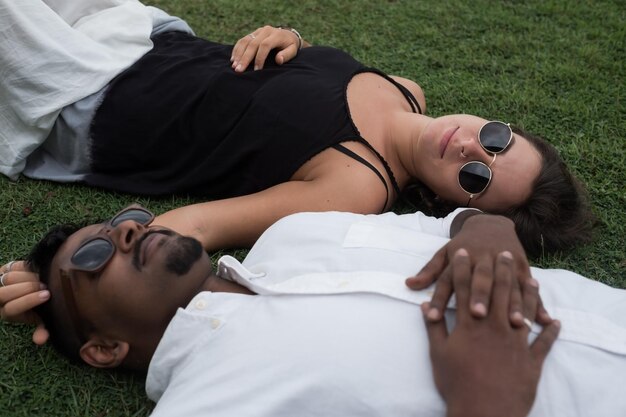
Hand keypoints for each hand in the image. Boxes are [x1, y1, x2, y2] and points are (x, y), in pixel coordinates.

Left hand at [0, 260, 49, 344]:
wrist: (36, 286)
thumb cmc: (39, 306)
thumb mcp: (40, 318)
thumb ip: (42, 328)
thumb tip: (41, 340)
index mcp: (9, 313)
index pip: (11, 309)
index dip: (28, 301)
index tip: (47, 296)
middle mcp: (1, 299)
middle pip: (5, 294)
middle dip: (28, 288)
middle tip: (46, 286)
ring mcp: (1, 283)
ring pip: (9, 278)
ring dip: (28, 278)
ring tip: (43, 278)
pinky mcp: (5, 269)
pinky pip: (13, 266)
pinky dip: (26, 268)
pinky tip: (35, 271)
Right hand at [231, 25, 300, 71]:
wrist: (287, 35)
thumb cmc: (290, 46)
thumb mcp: (293, 50)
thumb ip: (287, 55)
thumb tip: (278, 60)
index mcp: (276, 35)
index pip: (265, 45)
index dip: (259, 58)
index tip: (256, 70)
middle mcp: (265, 31)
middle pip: (252, 44)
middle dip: (245, 58)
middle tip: (239, 70)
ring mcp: (258, 31)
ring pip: (245, 41)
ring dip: (238, 54)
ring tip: (234, 66)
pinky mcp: (253, 33)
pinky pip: (242, 40)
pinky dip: (237, 50)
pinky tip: (233, 59)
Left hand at [406, 214, 550, 326]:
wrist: (491, 223)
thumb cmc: (463, 247)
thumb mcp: (444, 254)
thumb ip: (429, 271)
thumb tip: (408, 284)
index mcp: (461, 259)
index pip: (448, 280)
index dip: (439, 298)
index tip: (432, 317)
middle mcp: (483, 260)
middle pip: (481, 279)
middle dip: (479, 295)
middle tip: (478, 314)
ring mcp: (505, 263)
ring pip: (510, 285)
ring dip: (515, 303)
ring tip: (516, 323)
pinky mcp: (524, 267)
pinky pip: (531, 288)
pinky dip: (539, 303)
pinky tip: (545, 320)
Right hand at [422, 250, 559, 416]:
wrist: (484, 411)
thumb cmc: (457, 383)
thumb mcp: (438, 354)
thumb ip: (433, 327)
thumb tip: (426, 305)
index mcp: (469, 324)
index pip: (465, 289)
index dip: (463, 269)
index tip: (463, 253)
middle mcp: (494, 326)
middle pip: (497, 291)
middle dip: (499, 269)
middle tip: (503, 252)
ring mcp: (515, 341)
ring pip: (523, 310)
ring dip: (527, 293)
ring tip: (531, 277)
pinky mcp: (531, 360)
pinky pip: (544, 342)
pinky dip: (549, 330)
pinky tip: (554, 321)